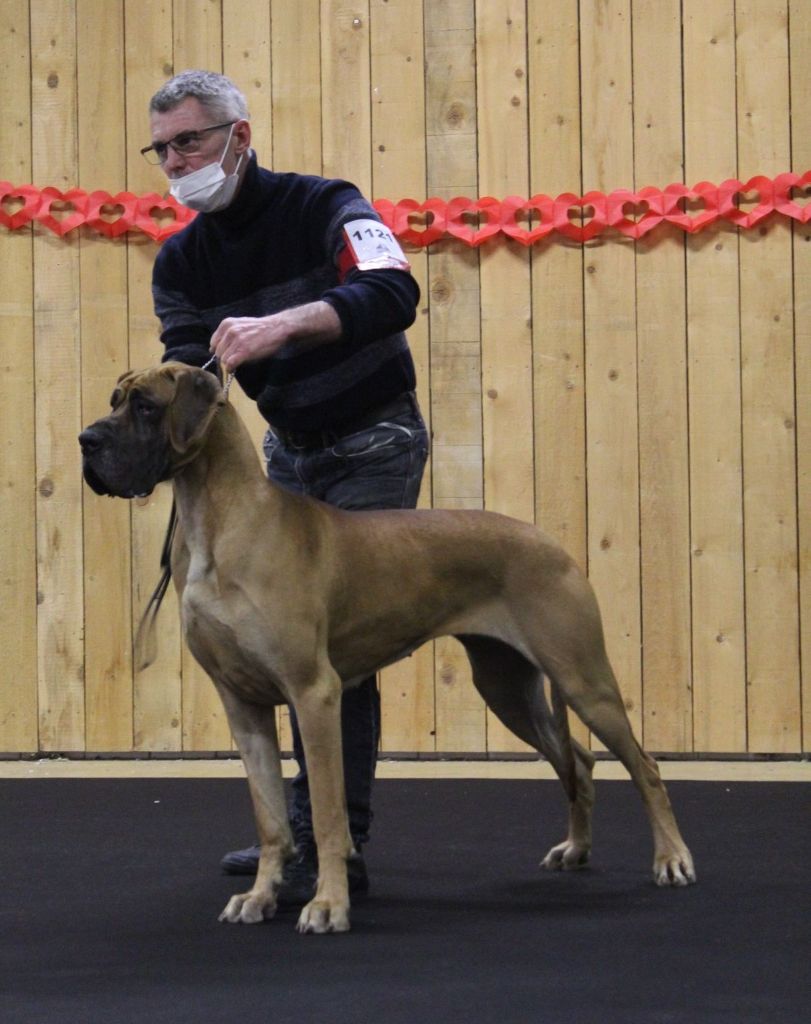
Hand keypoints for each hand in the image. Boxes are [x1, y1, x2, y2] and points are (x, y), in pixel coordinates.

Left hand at [209, 303, 341, 372]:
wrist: (278, 328)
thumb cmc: (261, 329)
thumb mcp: (240, 325)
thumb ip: (227, 334)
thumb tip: (213, 349)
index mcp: (227, 324)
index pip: (214, 342)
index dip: (220, 350)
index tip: (227, 354)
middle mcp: (230, 330)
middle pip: (218, 352)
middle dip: (225, 357)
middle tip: (236, 358)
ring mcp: (237, 340)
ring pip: (223, 359)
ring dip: (230, 363)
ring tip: (240, 361)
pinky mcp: (244, 351)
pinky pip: (230, 364)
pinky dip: (231, 368)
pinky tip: (235, 368)